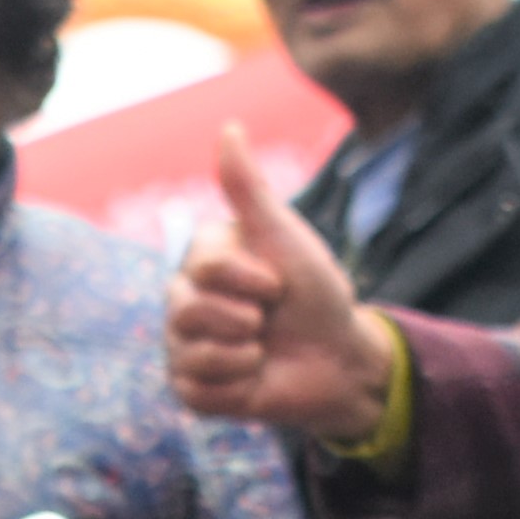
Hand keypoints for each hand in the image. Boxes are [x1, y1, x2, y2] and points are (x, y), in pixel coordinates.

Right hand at [163, 136, 397, 448]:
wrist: (338, 358)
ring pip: (191, 353)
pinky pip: (196, 391)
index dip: (253, 280)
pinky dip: (236, 388)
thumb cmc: (314, 294)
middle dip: (247, 319)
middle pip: (187, 311)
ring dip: (244, 355)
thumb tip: (230, 127)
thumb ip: (250, 189)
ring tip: (261, 349)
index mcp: (200, 262)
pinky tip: (252, 379)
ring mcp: (181, 347)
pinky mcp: (191, 390)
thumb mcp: (286, 237)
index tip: (277, 284)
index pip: (204, 268)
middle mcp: (181, 301)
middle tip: (268, 321)